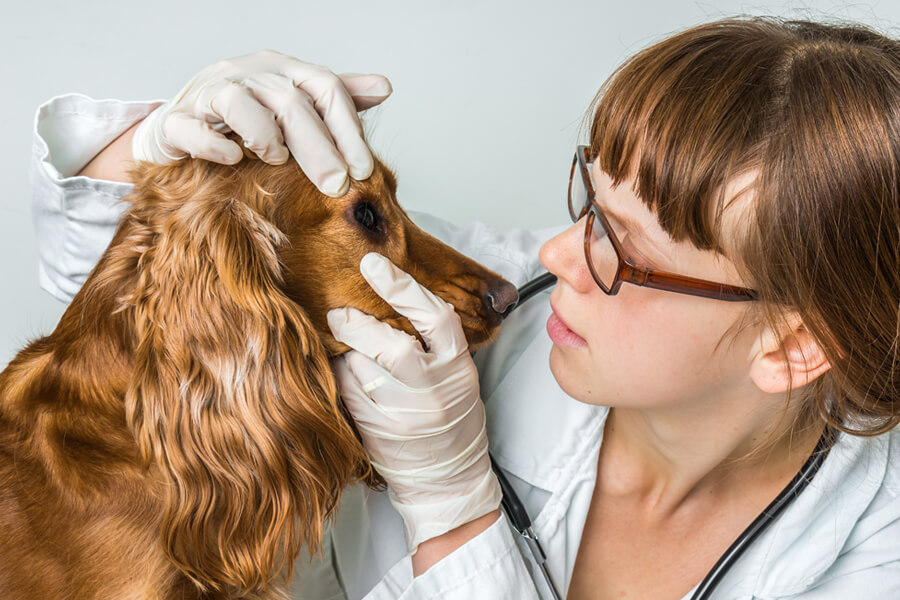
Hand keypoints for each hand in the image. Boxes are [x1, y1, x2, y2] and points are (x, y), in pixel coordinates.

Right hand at [132, 50, 391, 195]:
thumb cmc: (244, 118)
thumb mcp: (294, 105)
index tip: (364, 170)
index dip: (348, 129)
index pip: (325, 87)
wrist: (177, 126)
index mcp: (280, 69)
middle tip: (338, 185)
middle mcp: (246, 74)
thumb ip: (335, 99)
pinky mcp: (174, 121)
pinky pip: (190, 127)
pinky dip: (213, 143)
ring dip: (265, 134)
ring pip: (238, 102)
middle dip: (319, 147)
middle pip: (289, 101)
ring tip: (278, 160)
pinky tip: (233, 159)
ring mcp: (206, 94)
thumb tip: (384, 87)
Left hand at [327, 253, 501, 552]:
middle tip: (339, 314)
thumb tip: (396, 296)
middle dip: (359, 325)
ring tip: (343, 346)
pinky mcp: (376, 430)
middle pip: (392, 347)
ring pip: (362, 369)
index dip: (404, 287)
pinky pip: (348, 391)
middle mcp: (432, 389)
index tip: (375, 264)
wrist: (448, 478)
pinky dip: (340, 375)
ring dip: (346, 351)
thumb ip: (434, 341)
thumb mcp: (459, 375)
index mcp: (457, 366)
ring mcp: (403, 413)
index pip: (435, 317)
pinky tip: (342, 371)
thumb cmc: (454, 418)